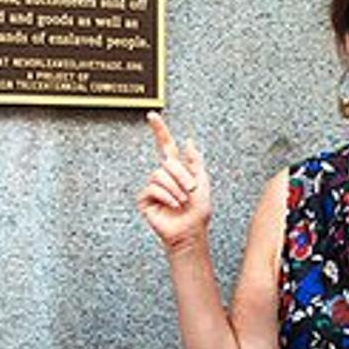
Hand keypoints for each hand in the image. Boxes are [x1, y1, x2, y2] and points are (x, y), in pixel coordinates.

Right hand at [136, 112, 212, 251]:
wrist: (191, 232)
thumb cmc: (198, 212)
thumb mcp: (203, 182)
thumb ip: (195, 161)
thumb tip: (188, 141)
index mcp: (177, 170)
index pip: (166, 145)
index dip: (160, 130)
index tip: (152, 116)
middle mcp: (163, 176)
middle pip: (167, 162)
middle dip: (182, 176)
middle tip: (191, 190)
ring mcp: (153, 188)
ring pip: (159, 175)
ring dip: (175, 188)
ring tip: (182, 201)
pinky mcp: (145, 200)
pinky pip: (153, 189)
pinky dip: (166, 197)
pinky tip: (173, 205)